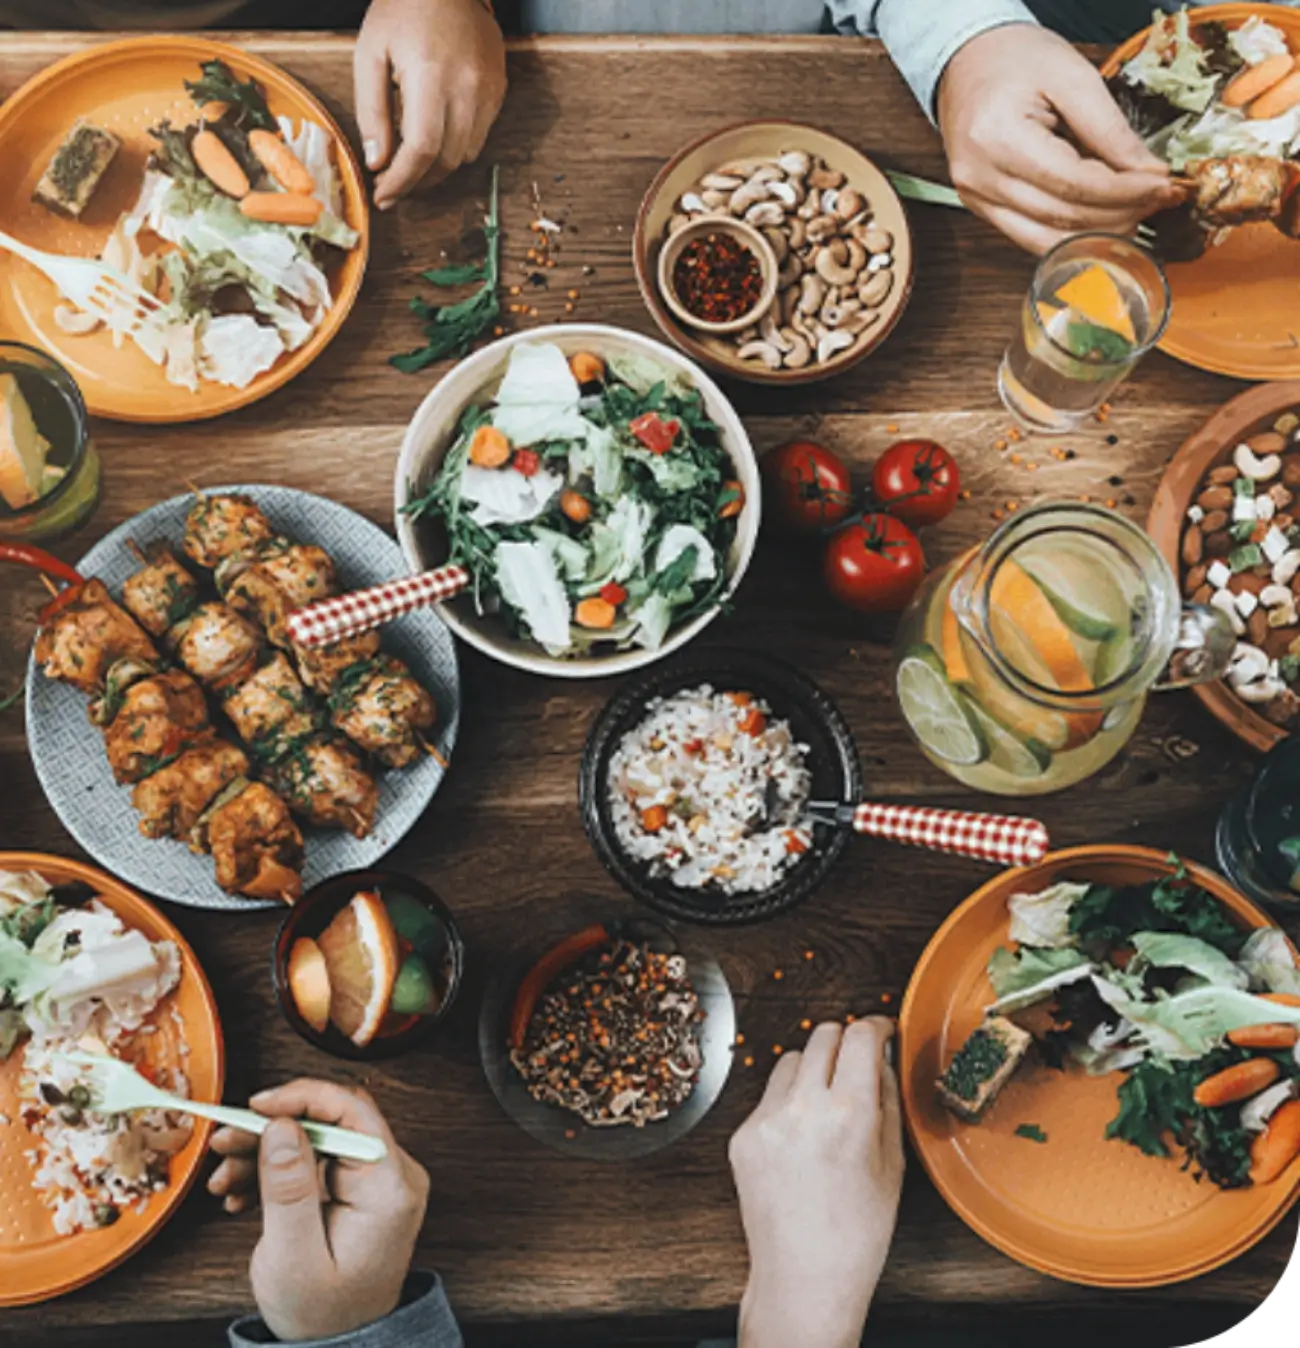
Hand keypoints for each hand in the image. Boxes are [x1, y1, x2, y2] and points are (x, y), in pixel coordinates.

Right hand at [207, 1079, 429, 1341]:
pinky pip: (315, 1159)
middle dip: (273, 1128)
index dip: (302, 1097)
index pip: (353, 1112)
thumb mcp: (293, 1258)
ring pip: (317, 1137)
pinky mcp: (357, 1187)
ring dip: (266, 1151)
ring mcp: (375, 1180)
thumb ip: (288, 1189)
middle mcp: (391, 1175)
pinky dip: (276, 1170)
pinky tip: (242, 1193)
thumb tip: (282, 1125)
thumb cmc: (322, 1315)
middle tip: (226, 1142)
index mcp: (389, 1188)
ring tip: (224, 1178)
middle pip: (331, 1121)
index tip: (256, 1105)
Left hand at [354, 0, 506, 208]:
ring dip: (437, 168)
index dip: (402, 181)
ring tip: (411, 162)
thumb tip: (377, 162)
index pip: (421, 150)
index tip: (384, 196)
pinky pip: (478, 137)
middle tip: (393, 186)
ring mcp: (488, 90)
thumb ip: (371, 111)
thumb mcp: (370, 53)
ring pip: (464, 155)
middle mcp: (466, 87)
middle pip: (445, 161)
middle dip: (417, 182)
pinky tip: (436, 133)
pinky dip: (455, 146)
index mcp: (429, 75)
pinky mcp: (498, 91)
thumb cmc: (402, 10)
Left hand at [730, 1019, 903, 1347]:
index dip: (874, 1026)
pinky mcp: (743, 1135)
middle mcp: (803, 1109)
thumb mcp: (892, 1164)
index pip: (860, 1037)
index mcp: (849, 1115)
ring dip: (812, 1069)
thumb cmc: (857, 1231)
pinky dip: (788, 1102)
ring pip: (792, 1059)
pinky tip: (801, 1139)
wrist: (805, 1277)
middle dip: (844, 1041)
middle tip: (856, 1062)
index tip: (880, 1030)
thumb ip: (886, 1099)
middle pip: (823, 1035)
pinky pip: (768, 1095)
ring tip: (827, 1106)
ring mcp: (767, 1120)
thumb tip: (880, 1055)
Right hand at [937, 24, 1180, 252]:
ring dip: (1096, 235)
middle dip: (1118, 214)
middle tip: (1158, 201)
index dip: (1124, 191)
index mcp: (998, 137)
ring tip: (1135, 216)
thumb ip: (1110, 128)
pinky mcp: (980, 207)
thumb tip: (1147, 171)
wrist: (968, 62)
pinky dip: (1068, 237)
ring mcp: (976, 197)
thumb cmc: (1015, 60)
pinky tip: (1099, 227)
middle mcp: (980, 177)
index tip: (1163, 185)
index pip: (1073, 182)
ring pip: (1045, 238)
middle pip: (1061, 215)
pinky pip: (1028, 237)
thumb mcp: (1072, 76)